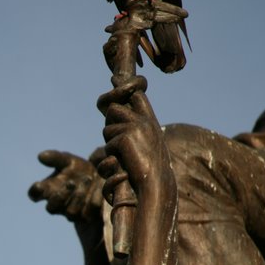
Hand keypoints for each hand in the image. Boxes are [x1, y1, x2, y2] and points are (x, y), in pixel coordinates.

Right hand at [28, 151, 100, 220]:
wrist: (102, 178)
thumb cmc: (79, 170)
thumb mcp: (68, 160)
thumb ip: (55, 158)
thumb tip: (40, 156)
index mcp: (48, 190)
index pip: (34, 195)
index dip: (35, 192)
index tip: (39, 185)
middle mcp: (57, 204)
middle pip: (51, 208)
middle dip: (60, 197)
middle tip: (71, 183)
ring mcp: (71, 212)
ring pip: (70, 212)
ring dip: (78, 197)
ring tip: (88, 179)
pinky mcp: (86, 217)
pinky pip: (87, 214)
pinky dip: (92, 200)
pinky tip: (97, 188)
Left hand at [97, 79, 171, 203]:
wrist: (156, 184)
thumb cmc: (152, 171)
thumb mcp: (148, 147)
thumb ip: (137, 132)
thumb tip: (119, 124)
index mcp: (151, 121)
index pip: (137, 96)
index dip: (125, 87)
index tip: (114, 79)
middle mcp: (144, 121)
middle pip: (114, 109)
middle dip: (110, 124)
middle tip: (117, 141)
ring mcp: (135, 128)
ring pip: (107, 128)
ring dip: (110, 144)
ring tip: (124, 157)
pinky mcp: (125, 138)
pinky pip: (108, 144)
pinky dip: (111, 156)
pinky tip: (124, 163)